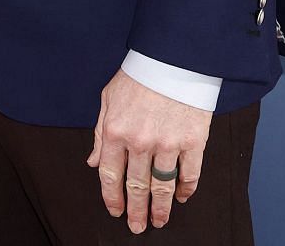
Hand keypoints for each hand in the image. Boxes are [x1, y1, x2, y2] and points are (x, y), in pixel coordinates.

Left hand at [87, 69, 210, 233]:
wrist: (173, 57)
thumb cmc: (138, 75)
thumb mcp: (108, 99)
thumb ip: (100, 132)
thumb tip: (92, 161)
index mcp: (115, 131)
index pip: (109, 174)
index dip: (111, 197)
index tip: (114, 211)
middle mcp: (140, 142)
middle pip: (136, 186)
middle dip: (135, 210)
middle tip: (137, 227)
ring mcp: (167, 143)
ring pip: (162, 186)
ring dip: (161, 208)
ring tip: (160, 221)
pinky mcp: (192, 141)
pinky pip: (189, 174)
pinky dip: (186, 190)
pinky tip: (182, 198)